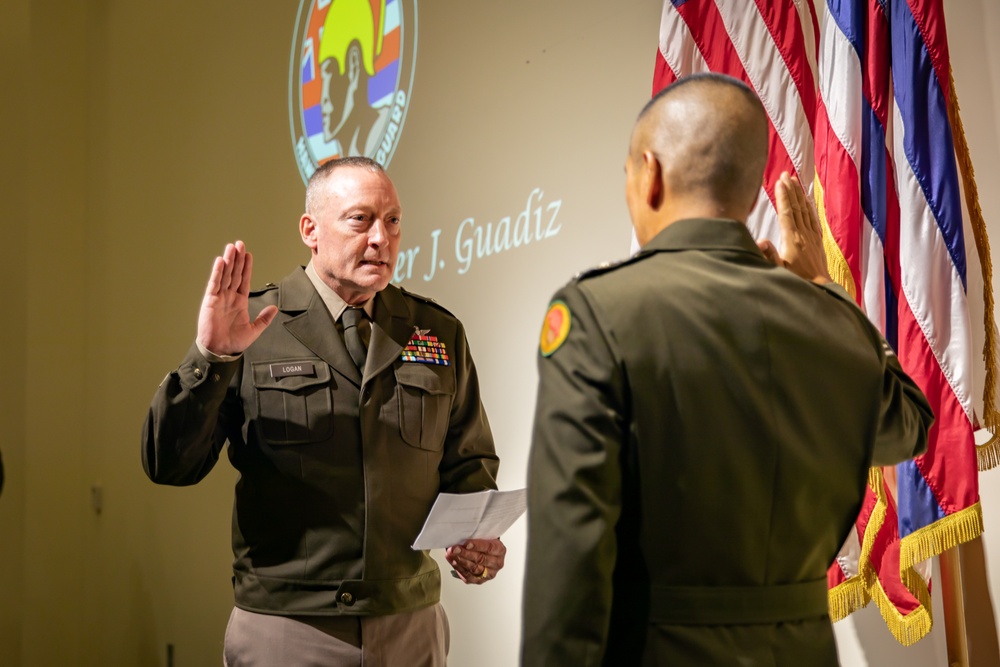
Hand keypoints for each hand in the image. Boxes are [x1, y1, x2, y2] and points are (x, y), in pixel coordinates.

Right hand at [196, 241, 277, 355]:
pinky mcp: (210, 301)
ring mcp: (219, 297)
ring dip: (228, 261)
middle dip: (237, 259)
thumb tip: (274, 308)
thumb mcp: (254, 330)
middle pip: (234, 273)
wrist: (220, 351)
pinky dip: (217, 272)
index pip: (244, 280)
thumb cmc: (234, 342)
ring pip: (224, 275)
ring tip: (231, 247)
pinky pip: (214, 284)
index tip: (248, 255)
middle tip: (240, 244)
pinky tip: (220, 261)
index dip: (246, 267)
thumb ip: (264, 319)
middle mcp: (229, 297)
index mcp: (240, 301)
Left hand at [445, 538, 505, 584]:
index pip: (489, 548)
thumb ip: (476, 537)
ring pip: (474, 568)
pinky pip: (468, 576)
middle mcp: (497, 563)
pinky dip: (459, 568)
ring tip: (451, 555)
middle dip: (465, 553)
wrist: (485, 553)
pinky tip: (453, 562)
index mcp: (500, 550)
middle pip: (480, 559)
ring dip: (460, 561)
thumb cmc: (484, 543)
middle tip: (455, 549)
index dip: (477, 546)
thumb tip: (462, 536)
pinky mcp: (480, 580)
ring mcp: (489, 574)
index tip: (466, 544)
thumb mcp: (484, 536)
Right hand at [758, 172, 831, 283]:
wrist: (819, 288)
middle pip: (796, 207)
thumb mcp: (779, 270)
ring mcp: (811, 236)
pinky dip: (808, 206)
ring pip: (805, 210)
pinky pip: (812, 218)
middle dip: (790, 189)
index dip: (783, 196)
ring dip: (799, 194)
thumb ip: (770, 255)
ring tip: (794, 180)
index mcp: (792, 239)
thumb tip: (761, 240)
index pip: (786, 213)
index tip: (779, 181)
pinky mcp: (817, 240)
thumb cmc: (796, 280)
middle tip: (785, 174)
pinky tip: (806, 200)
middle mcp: (803, 234)